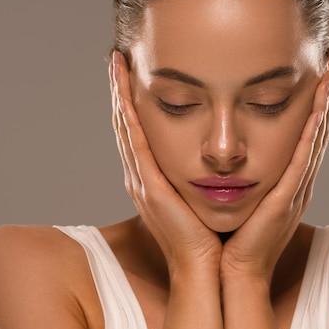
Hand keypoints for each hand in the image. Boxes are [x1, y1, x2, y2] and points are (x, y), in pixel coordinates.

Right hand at [110, 52, 221, 275]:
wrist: (205, 269)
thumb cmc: (207, 236)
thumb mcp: (199, 197)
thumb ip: (196, 175)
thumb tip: (212, 156)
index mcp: (152, 179)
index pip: (138, 132)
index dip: (131, 103)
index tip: (132, 74)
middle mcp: (141, 177)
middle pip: (126, 125)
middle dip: (120, 91)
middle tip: (117, 59)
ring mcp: (141, 182)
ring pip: (126, 128)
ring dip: (120, 95)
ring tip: (117, 64)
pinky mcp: (150, 188)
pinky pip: (137, 144)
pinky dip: (129, 117)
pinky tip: (125, 93)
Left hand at [220, 67, 328, 282]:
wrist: (231, 271)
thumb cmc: (231, 237)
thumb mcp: (241, 198)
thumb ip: (242, 175)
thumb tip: (228, 152)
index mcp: (287, 180)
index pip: (305, 135)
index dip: (314, 105)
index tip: (317, 74)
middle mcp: (297, 182)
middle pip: (317, 130)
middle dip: (326, 96)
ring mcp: (295, 190)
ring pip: (315, 139)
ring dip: (325, 105)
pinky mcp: (286, 198)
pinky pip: (303, 159)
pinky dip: (313, 132)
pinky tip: (319, 107)